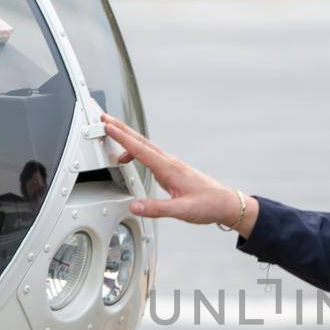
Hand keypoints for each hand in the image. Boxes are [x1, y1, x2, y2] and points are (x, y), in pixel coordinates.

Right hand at [101, 114, 257, 234]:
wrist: (225, 203)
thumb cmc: (208, 205)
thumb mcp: (182, 211)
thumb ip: (157, 208)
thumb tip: (135, 207)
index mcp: (169, 169)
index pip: (140, 149)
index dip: (122, 138)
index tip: (107, 127)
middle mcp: (169, 163)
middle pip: (141, 141)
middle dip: (121, 129)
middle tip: (104, 118)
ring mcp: (171, 164)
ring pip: (145, 146)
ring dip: (128, 137)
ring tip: (112, 133)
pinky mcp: (172, 169)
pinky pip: (150, 154)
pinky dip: (137, 150)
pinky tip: (131, 156)